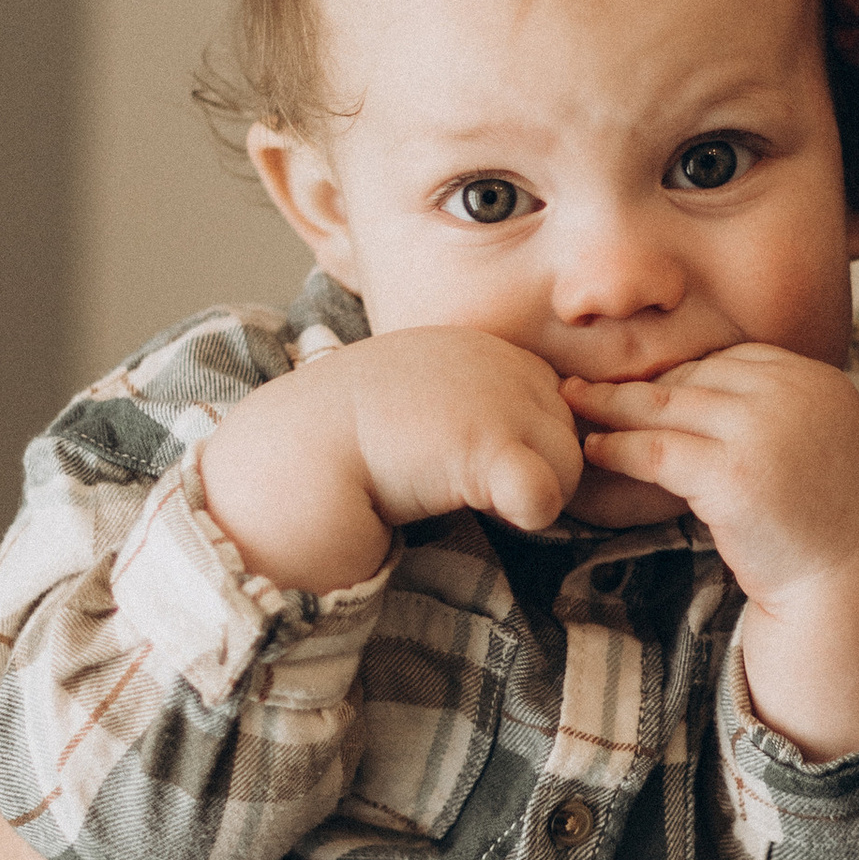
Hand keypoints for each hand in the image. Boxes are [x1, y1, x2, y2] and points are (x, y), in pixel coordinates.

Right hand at [198, 329, 583, 584]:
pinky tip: (482, 511)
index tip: (469, 468)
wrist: (290, 456)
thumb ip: (472, 409)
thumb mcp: (419, 402)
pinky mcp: (489, 444)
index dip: (525, 450)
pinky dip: (531, 512)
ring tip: (460, 495)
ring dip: (526, 497)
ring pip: (567, 469)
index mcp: (481, 346)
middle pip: (569, 436)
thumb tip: (519, 462)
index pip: (553, 406)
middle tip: (464, 487)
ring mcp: (498, 398)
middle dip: (532, 473)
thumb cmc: (344, 442)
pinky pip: (547, 492)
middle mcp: (499, 361)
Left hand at [566, 346, 858, 757]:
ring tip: (573, 405)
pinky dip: (618, 448)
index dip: (682, 374)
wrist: (853, 586)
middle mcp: (795, 394)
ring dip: (613, 406)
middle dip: (641, 383)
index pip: (733, 358)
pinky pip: (657, 450)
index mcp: (818, 380)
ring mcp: (765, 432)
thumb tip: (702, 393)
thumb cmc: (826, 526)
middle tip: (585, 385)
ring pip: (668, 406)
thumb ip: (774, 413)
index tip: (643, 387)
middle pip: (696, 375)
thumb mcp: (813, 448)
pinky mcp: (734, 476)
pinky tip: (593, 451)